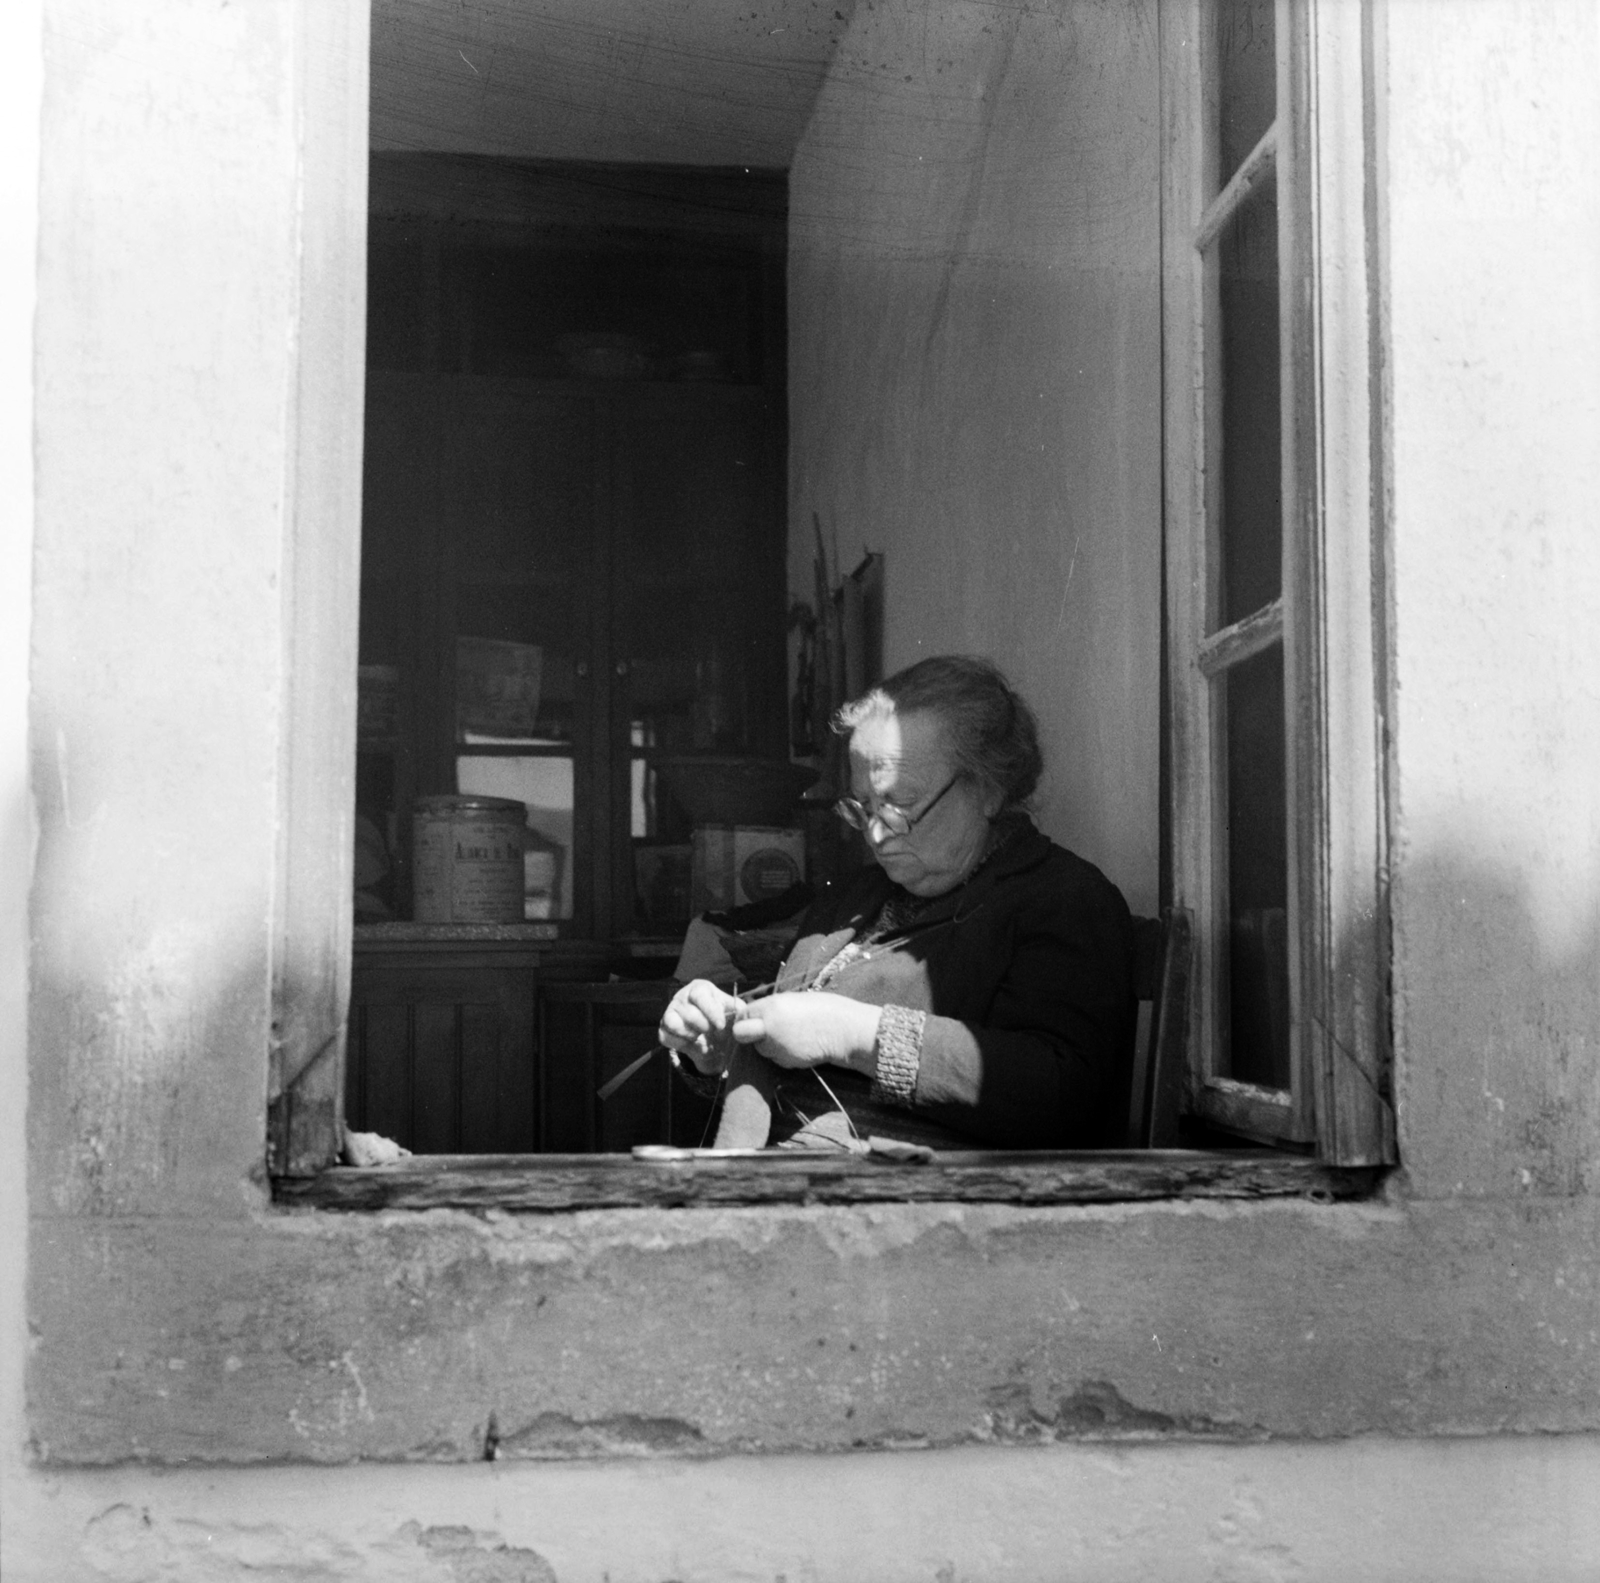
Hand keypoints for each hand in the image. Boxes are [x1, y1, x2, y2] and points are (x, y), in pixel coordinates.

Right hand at [658, 979, 746, 1074]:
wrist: (712, 1040)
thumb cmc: (722, 1020)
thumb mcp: (733, 1012)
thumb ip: (739, 1010)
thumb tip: (741, 1014)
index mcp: (699, 989)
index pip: (700, 995)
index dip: (711, 1011)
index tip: (721, 1025)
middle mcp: (681, 997)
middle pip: (689, 1012)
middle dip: (704, 1026)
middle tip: (712, 1031)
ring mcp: (670, 1012)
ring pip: (673, 1023)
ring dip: (691, 1035)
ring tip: (701, 1037)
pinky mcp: (663, 1028)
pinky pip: (666, 1037)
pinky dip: (681, 1044)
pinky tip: (692, 1043)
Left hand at [730, 991, 881, 1072]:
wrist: (843, 1030)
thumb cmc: (823, 1009)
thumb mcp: (792, 1000)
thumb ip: (771, 1008)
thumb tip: (756, 1016)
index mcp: (771, 1006)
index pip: (742, 1015)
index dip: (747, 1018)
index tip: (754, 1020)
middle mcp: (768, 1026)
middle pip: (740, 1034)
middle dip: (746, 1034)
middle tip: (760, 1032)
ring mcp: (776, 1046)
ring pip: (759, 1048)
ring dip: (767, 1045)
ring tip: (790, 1036)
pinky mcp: (785, 1061)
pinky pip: (775, 1058)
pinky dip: (782, 1054)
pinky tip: (798, 1045)